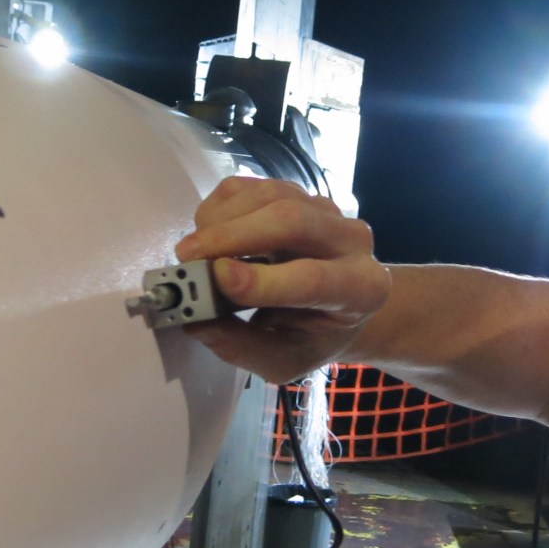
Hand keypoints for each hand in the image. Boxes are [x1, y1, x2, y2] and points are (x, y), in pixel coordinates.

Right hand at [173, 177, 390, 382]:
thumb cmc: (311, 337)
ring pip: (269, 197)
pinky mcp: (297, 191)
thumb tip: (198, 321)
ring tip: (193, 251)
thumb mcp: (283, 361)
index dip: (264, 280)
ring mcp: (326, 209)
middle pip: (291, 221)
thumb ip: (242, 346)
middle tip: (187, 258)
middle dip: (233, 236)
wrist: (339, 305)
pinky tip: (209, 232)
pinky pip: (253, 186)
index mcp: (361, 290)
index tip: (219, 278)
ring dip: (221, 220)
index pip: (314, 280)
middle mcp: (353, 241)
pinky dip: (220, 206)